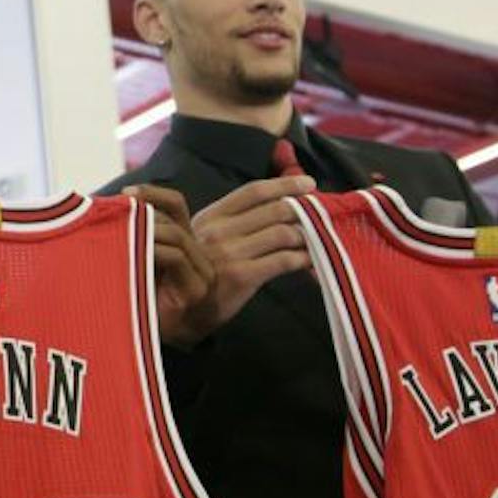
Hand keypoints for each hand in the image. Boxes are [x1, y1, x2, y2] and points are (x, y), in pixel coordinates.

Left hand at [124, 186, 217, 347]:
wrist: (132, 340)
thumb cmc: (125, 295)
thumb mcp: (126, 254)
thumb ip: (129, 230)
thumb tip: (116, 198)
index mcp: (182, 243)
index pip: (176, 204)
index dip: (152, 193)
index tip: (124, 193)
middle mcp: (196, 256)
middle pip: (174, 220)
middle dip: (143, 216)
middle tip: (114, 218)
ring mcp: (200, 275)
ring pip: (177, 236)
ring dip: (145, 232)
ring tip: (118, 235)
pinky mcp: (195, 291)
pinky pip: (177, 258)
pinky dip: (152, 250)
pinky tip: (129, 253)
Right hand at [181, 175, 316, 339]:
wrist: (177, 314)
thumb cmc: (196, 274)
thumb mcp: (205, 238)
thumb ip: (233, 220)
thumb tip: (276, 201)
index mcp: (210, 216)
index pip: (253, 191)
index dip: (284, 184)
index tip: (307, 183)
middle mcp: (219, 231)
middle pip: (274, 210)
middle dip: (304, 210)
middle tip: (320, 214)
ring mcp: (230, 253)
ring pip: (283, 233)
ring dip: (307, 236)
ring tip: (317, 240)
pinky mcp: (242, 276)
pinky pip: (284, 261)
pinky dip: (304, 259)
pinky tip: (311, 261)